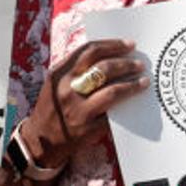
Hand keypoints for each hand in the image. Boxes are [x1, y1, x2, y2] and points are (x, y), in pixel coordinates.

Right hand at [19, 39, 149, 172]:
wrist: (41, 141)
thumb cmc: (52, 108)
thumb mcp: (55, 83)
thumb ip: (74, 69)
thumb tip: (108, 55)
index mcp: (59, 74)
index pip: (89, 51)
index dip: (112, 45)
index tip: (128, 45)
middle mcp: (67, 89)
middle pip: (103, 68)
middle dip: (126, 63)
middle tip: (139, 63)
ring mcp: (78, 109)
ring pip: (113, 90)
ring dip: (132, 84)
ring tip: (143, 80)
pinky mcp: (88, 128)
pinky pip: (113, 113)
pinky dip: (126, 104)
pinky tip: (135, 99)